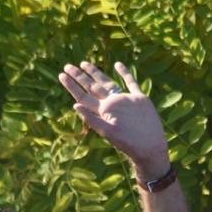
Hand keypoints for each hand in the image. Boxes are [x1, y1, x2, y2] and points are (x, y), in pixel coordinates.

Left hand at [58, 60, 169, 177]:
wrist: (149, 147)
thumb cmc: (128, 143)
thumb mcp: (108, 131)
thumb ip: (92, 119)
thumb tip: (75, 105)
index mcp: (103, 111)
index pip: (84, 96)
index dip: (72, 86)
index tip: (62, 75)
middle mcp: (112, 104)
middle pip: (92, 87)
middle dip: (80, 77)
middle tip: (67, 66)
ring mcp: (125, 100)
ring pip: (107, 83)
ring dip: (96, 74)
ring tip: (84, 64)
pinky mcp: (139, 99)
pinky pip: (131, 82)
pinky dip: (125, 73)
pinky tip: (117, 65)